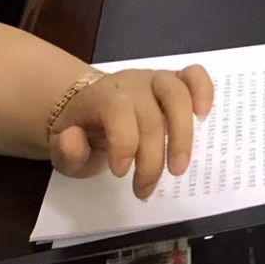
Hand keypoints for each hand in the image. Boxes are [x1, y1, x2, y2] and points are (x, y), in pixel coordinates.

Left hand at [48, 61, 212, 200]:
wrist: (85, 104)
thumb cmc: (78, 130)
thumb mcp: (60, 150)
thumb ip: (66, 150)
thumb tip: (74, 139)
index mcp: (101, 97)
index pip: (118, 110)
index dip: (124, 143)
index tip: (121, 173)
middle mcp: (130, 83)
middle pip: (152, 112)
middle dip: (153, 156)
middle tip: (146, 188)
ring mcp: (154, 79)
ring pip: (177, 93)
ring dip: (183, 133)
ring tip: (179, 168)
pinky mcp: (172, 81)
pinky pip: (193, 75)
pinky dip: (204, 90)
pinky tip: (203, 115)